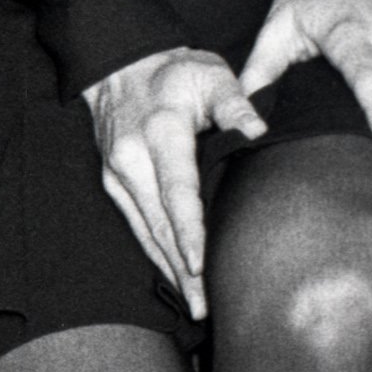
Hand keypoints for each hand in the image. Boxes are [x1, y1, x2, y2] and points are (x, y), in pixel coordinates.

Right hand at [82, 47, 267, 316]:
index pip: (176, 191)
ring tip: (191, 303)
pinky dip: (153, 251)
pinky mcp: (112, 181)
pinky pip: (135, 224)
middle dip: (180, 268)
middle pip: (158, 224)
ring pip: (144, 230)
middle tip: (203, 306)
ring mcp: (118, 173)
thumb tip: (259, 132)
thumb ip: (236, 104)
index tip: (199, 265)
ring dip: (166, 268)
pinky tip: (171, 275)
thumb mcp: (210, 75)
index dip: (187, 232)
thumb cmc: (175, 71)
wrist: (120, 65)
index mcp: (161, 133)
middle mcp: (132, 159)